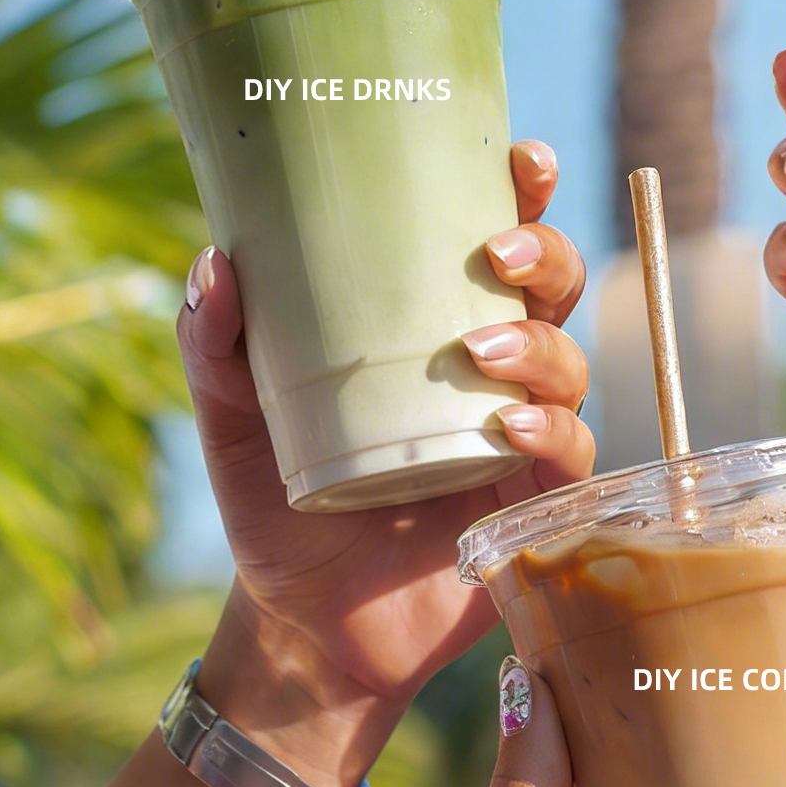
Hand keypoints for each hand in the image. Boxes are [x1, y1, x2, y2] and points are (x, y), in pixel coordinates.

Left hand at [177, 142, 591, 786]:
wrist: (304, 626)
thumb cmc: (278, 509)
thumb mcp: (236, 422)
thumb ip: (219, 348)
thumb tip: (214, 261)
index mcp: (432, 330)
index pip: (493, 246)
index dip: (522, 195)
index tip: (521, 160)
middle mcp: (492, 373)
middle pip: (555, 290)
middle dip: (547, 256)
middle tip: (498, 254)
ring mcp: (520, 438)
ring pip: (571, 364)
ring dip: (540, 348)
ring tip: (483, 354)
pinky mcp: (532, 506)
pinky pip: (570, 455)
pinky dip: (550, 431)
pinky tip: (510, 426)